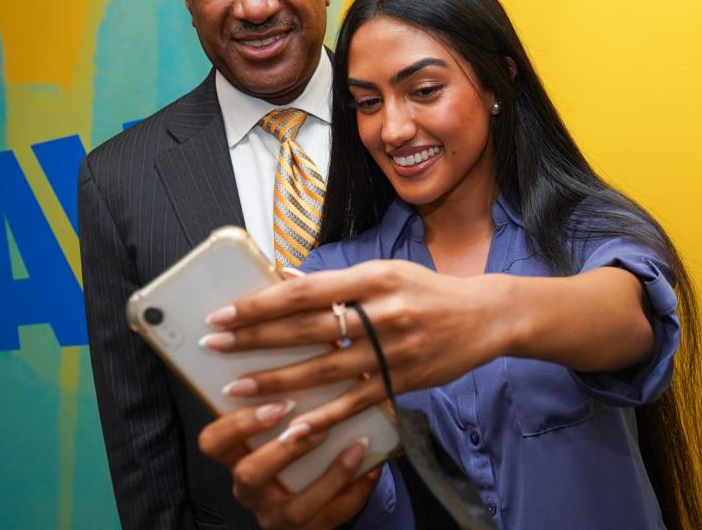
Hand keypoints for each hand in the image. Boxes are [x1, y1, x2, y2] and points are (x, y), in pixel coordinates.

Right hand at [197, 400, 381, 528]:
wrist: (312, 496)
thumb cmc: (296, 438)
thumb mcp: (280, 420)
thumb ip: (284, 390)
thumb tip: (311, 335)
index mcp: (236, 455)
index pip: (213, 442)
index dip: (237, 424)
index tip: (273, 402)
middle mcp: (249, 489)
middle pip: (248, 474)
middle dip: (281, 450)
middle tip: (310, 425)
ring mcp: (277, 516)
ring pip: (294, 508)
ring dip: (328, 475)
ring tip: (355, 445)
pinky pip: (332, 517)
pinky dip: (354, 491)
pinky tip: (373, 466)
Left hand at [203, 260, 515, 430]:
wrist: (485, 317)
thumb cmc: (429, 291)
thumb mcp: (385, 272)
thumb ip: (336, 281)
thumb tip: (283, 278)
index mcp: (372, 278)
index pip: (305, 292)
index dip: (261, 304)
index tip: (225, 312)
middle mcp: (380, 312)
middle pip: (306, 328)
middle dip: (255, 338)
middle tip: (215, 344)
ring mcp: (391, 349)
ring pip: (323, 367)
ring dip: (276, 380)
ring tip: (237, 388)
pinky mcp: (401, 380)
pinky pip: (354, 401)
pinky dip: (323, 416)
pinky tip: (293, 428)